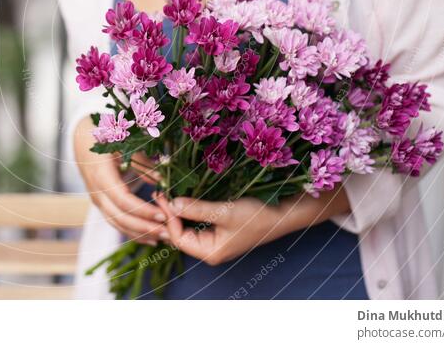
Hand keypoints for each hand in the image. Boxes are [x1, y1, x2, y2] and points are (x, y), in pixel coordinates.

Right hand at [74, 117, 167, 244]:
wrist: (82, 141)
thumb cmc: (106, 137)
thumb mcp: (124, 143)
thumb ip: (142, 161)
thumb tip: (162, 177)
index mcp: (101, 175)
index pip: (122, 200)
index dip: (142, 210)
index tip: (163, 215)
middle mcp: (97, 192)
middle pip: (120, 217)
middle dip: (144, 227)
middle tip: (168, 232)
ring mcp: (97, 200)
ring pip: (117, 224)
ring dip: (140, 233)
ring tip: (163, 238)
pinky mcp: (102, 205)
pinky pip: (116, 223)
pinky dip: (133, 232)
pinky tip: (150, 238)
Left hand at [153, 187, 350, 265]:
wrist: (285, 214)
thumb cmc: (257, 214)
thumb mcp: (224, 211)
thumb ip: (196, 208)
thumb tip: (171, 203)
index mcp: (210, 252)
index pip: (177, 237)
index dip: (167, 217)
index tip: (162, 195)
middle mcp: (210, 249)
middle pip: (179, 233)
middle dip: (168, 214)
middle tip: (159, 192)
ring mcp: (215, 239)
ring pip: (187, 226)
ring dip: (177, 210)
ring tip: (166, 191)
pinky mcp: (220, 228)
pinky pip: (196, 220)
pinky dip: (188, 208)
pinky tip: (182, 195)